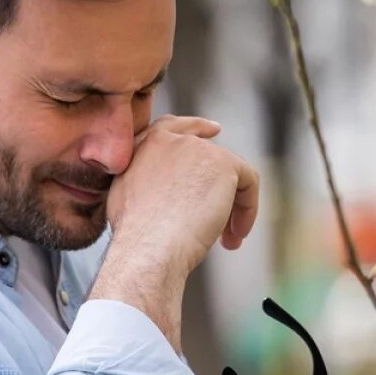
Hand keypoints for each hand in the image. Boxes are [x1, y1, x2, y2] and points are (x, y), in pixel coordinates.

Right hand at [89, 115, 259, 350]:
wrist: (147, 247)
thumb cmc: (135, 236)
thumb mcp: (127, 197)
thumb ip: (146, 182)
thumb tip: (165, 193)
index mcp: (146, 145)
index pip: (175, 127)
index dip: (197, 129)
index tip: (214, 131)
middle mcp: (172, 139)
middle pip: (209, 157)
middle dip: (218, 190)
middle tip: (223, 225)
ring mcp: (199, 148)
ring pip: (229, 175)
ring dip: (232, 209)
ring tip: (227, 241)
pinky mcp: (224, 164)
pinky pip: (248, 183)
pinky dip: (248, 210)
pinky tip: (235, 237)